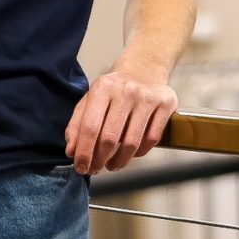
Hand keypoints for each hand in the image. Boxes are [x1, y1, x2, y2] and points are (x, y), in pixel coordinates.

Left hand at [64, 65, 178, 174]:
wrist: (144, 69)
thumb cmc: (114, 90)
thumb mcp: (91, 99)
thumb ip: (77, 124)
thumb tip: (72, 151)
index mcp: (103, 87)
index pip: (90, 127)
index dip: (84, 152)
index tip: (80, 167)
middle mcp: (126, 90)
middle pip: (110, 138)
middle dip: (99, 160)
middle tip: (95, 169)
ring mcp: (148, 97)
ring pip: (132, 143)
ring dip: (119, 161)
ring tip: (111, 165)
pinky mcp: (166, 104)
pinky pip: (151, 139)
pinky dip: (139, 153)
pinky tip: (131, 154)